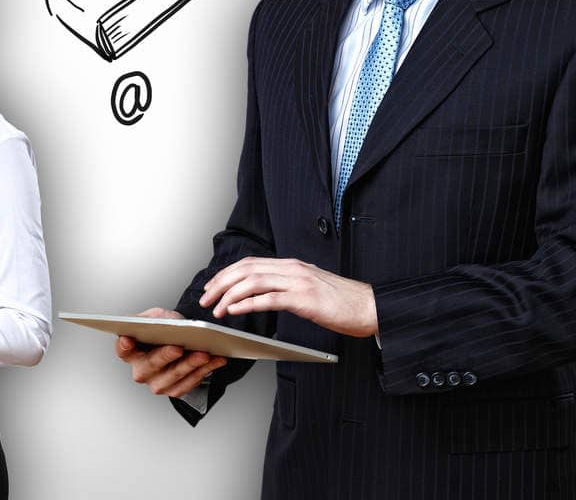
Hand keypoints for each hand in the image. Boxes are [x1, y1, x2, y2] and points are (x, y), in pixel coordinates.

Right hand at [114, 307, 225, 397]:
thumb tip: (156, 322)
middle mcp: (141, 371)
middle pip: (151, 365)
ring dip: (191, 365)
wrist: (180, 342)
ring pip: (174, 376)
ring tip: (204, 354)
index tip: (127, 339)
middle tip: (178, 348)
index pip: (122, 350)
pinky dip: (204, 371)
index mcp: (131, 352)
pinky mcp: (175, 390)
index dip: (123, 346)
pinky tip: (215, 360)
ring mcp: (157, 383)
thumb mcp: (157, 316)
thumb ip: (153, 318)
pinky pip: (190, 383)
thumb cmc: (165, 330)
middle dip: (166, 356)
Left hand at [199, 257, 377, 337]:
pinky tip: (234, 311)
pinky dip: (247, 304)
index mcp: (291, 265)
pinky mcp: (305, 299)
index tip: (211, 287)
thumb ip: (288, 285)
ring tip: (216, 309)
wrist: (371, 307)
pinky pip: (269, 298)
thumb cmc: (342, 303)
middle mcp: (292, 268)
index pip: (249, 263)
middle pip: (245, 269)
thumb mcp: (310, 287)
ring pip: (252, 281)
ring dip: (229, 295)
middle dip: (220, 283)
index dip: (226, 274)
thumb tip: (264, 293)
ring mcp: (298, 282)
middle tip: (205, 299)